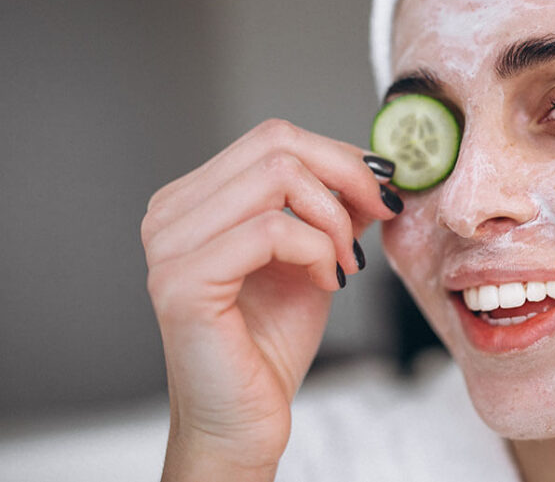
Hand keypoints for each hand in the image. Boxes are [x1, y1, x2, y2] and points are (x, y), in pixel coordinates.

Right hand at [140, 119, 399, 478]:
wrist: (243, 418)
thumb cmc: (269, 344)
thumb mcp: (314, 256)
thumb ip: (334, 209)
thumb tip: (375, 169)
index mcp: (193, 200)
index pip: (273, 137)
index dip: (340, 156)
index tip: (382, 191)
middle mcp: (170, 214)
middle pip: (276, 144)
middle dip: (346, 177)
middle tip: (378, 216)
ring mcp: (169, 246)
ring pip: (277, 177)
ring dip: (333, 221)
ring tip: (344, 264)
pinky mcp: (183, 283)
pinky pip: (272, 230)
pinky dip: (317, 251)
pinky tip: (326, 283)